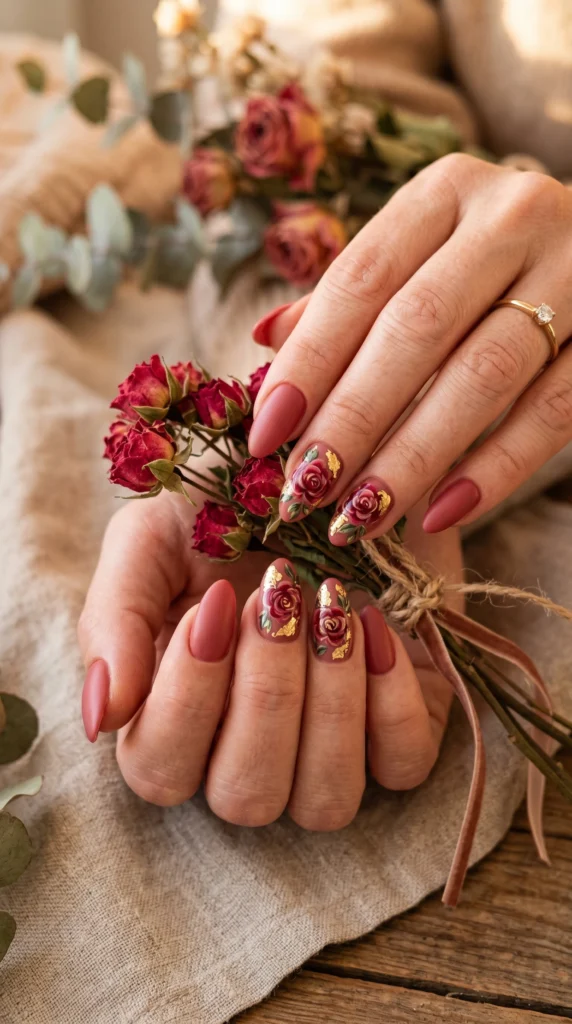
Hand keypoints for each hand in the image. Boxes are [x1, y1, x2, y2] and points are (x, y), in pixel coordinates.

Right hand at [78, 485, 461, 826]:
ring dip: (328, 701)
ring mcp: (329, 751)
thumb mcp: (151, 540)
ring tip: (329, 605)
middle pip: (246, 796)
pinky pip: (403, 763)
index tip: (213, 605)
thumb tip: (101, 717)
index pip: (161, 771)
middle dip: (265, 692)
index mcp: (174, 718)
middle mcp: (248, 752)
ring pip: (325, 800)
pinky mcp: (401, 731)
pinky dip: (391, 696)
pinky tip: (374, 623)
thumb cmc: (224, 510)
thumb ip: (114, 621)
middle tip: (277, 592)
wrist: (325, 468)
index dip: (186, 699)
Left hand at [249, 155, 571, 539]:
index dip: (308, 361)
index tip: (265, 435)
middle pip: (415, 328)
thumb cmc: (489, 262)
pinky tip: (441, 513)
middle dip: (352, 418)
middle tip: (307, 489)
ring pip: (484, 375)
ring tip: (361, 515)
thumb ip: (351, 297)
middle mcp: (512, 216)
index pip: (360, 279)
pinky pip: (553, 411)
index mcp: (445, 191)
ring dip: (412, 455)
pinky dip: (495, 469)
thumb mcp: (420, 255)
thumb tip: (264, 338)